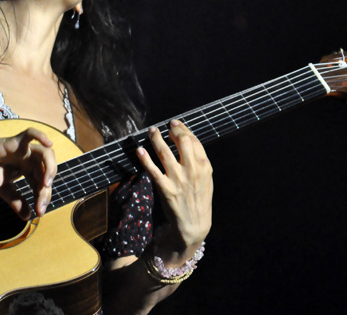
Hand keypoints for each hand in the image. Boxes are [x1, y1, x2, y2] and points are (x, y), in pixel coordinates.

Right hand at [0, 128, 56, 219]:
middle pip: (47, 170)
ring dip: (50, 168)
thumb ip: (16, 201)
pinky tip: (48, 143)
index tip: (39, 212)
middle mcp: (30, 158)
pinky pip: (30, 134)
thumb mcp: (3, 189)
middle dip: (46, 189)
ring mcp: (24, 149)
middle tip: (40, 204)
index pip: (42, 182)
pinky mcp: (15, 141)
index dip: (43, 197)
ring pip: (46, 154)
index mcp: (29, 168)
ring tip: (45, 184)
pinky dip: (40, 136)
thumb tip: (28, 217)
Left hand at [136, 120, 212, 256]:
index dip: (183, 129)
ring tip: (151, 130)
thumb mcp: (206, 178)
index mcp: (204, 166)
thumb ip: (199, 160)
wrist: (194, 223)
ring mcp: (178, 179)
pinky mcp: (165, 189)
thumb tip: (186, 139)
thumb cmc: (199, 198)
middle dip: (173, 130)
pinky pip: (153, 170)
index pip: (194, 141)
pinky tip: (140, 150)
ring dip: (156, 138)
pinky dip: (145, 159)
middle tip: (165, 126)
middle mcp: (192, 171)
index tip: (175, 124)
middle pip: (182, 142)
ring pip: (164, 152)